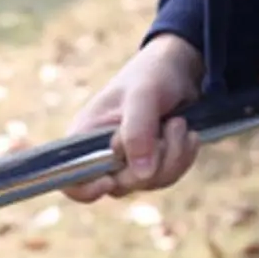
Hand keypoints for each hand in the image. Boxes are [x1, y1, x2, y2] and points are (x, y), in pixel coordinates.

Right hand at [63, 33, 204, 202]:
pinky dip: (182, 158)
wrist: (179, 68)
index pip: (71, 181)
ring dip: (173, 156)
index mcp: (83, 139)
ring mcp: (125, 164)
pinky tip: (187, 134)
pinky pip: (164, 178)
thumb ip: (138, 132)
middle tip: (172, 125)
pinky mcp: (148, 165)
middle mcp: (101, 156)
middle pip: (119, 186)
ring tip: (179, 124)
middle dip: (152, 161)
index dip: (86, 189)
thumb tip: (142, 175)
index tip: (109, 180)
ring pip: (146, 183)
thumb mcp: (143, 95)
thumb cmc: (151, 74)